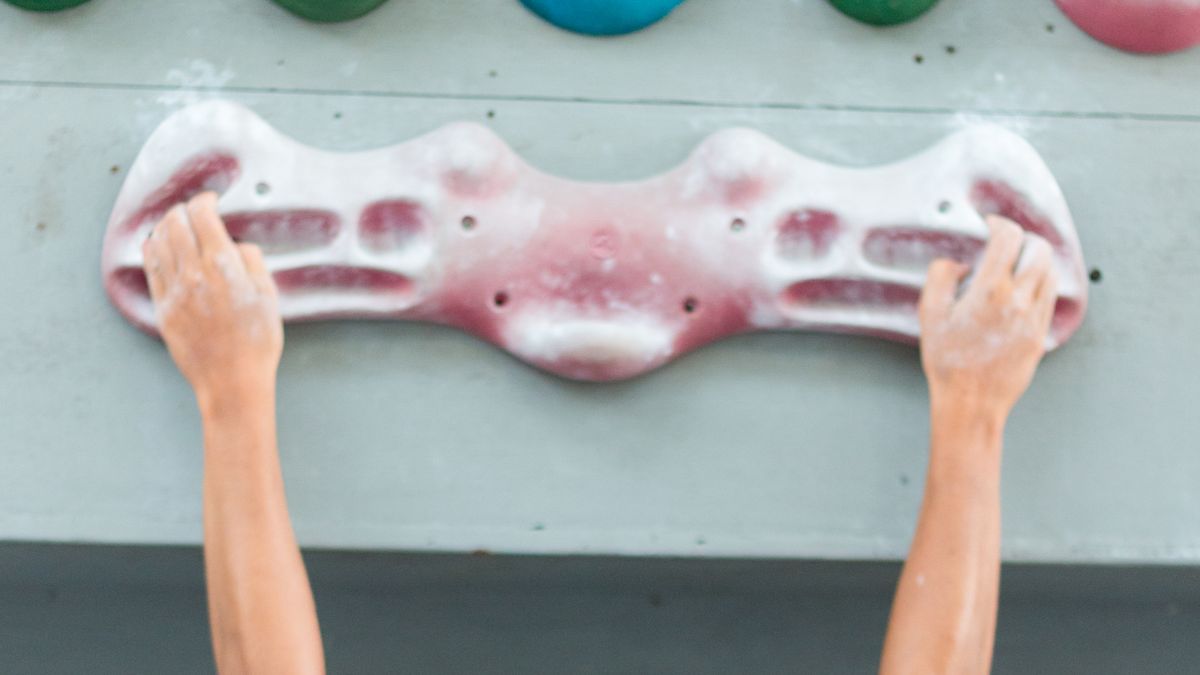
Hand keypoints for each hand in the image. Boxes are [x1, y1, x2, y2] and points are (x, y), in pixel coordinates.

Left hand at [142, 192, 282, 405]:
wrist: (233, 381)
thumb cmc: (257, 342)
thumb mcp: (269, 296)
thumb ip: (252, 262)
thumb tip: (237, 245)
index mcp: (223, 266)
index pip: (203, 215)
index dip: (205, 200)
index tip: (211, 200)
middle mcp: (194, 273)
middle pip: (175, 222)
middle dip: (183, 209)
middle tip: (192, 210)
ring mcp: (174, 291)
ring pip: (158, 241)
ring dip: (166, 226)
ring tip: (175, 224)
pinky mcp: (162, 308)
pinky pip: (149, 268)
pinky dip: (152, 249)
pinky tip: (158, 246)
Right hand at [918, 215, 1057, 417]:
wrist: (971, 401)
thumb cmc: (947, 361)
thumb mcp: (930, 314)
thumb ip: (941, 277)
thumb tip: (958, 263)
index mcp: (990, 291)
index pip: (1009, 239)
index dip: (999, 224)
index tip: (989, 225)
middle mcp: (1018, 301)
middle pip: (1039, 249)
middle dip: (1023, 239)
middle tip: (1006, 242)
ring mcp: (1034, 318)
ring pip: (1050, 272)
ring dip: (1035, 260)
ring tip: (1015, 265)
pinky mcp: (1041, 334)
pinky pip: (1050, 296)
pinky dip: (1039, 283)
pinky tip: (1022, 289)